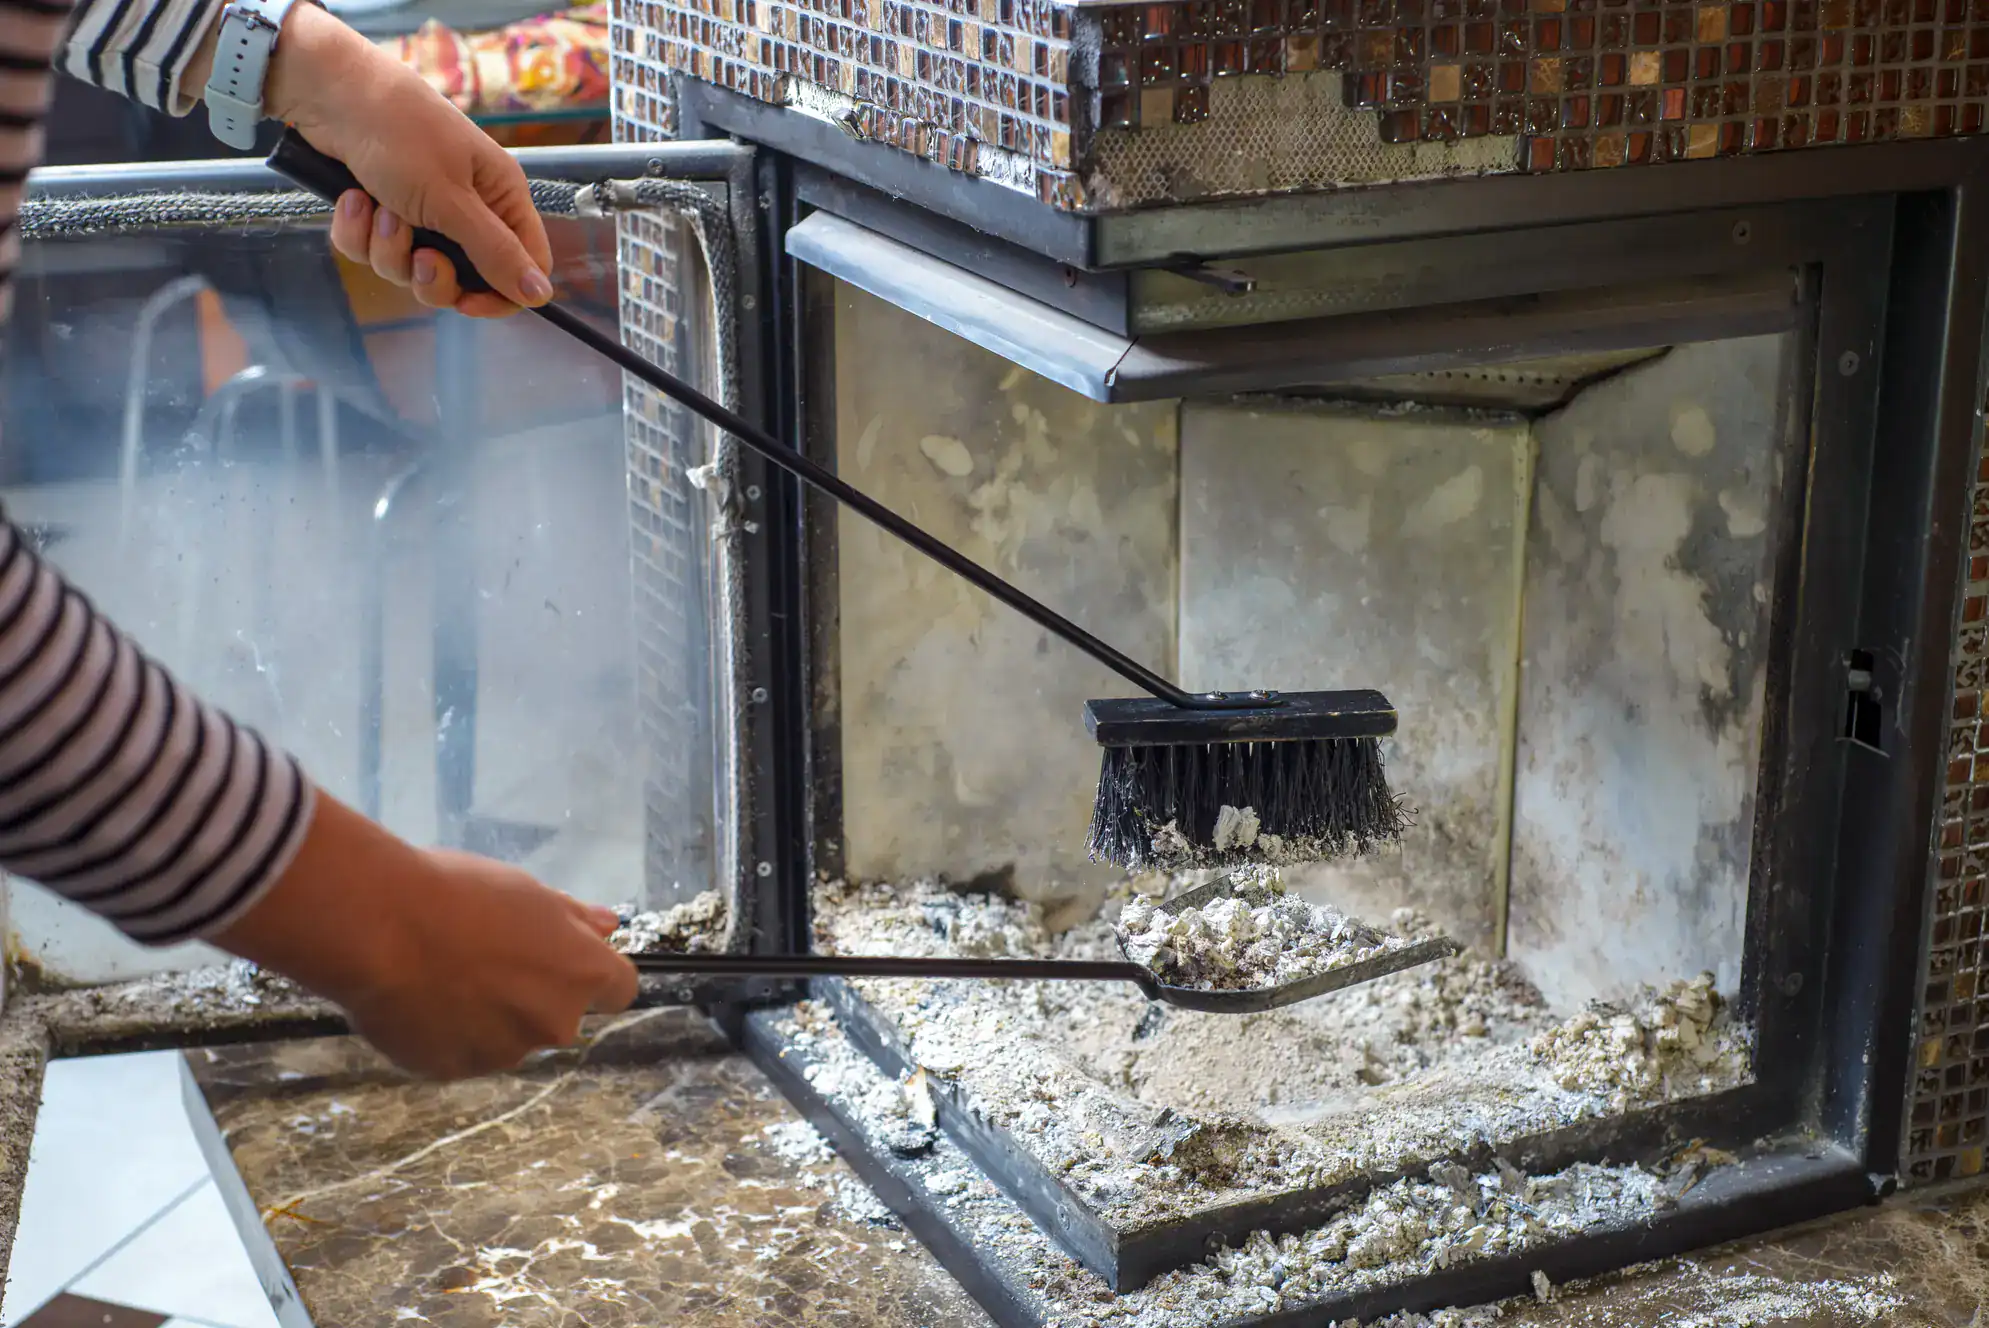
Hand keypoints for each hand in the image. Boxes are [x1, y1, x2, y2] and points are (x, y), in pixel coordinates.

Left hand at [198, 4, 554, 317]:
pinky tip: (353, 200)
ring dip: (388, 248)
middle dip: (431, 276)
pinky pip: (373, 250)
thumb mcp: (452, 201)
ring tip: (378, 208)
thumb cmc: (402, 135)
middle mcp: (467, 209)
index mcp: (500, 199)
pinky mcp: (382, 210)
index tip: (467, 302)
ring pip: (410, 268)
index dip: (500, 295)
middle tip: (419, 255)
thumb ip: (497, 253)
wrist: (331, 94)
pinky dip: (359, 232)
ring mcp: (422, 212)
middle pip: (462, 278)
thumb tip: (541, 295)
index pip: (523, 267)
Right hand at [213, 793, 639, 1078]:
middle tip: (485, 957)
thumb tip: (606, 927)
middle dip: (532, 995)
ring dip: (487, 1016)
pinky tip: (417, 998)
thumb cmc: (458, 894)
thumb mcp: (528, 891)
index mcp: (581, 973)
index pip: (619, 989)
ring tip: (441, 974)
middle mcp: (553, 1022)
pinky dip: (446, 1033)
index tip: (566, 961)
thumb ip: (572, 918)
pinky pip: (459, 1053)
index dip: (594, 976)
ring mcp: (503, 1052)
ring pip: (506, 1037)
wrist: (380, 927)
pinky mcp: (453, 1070)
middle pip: (558, 1016)